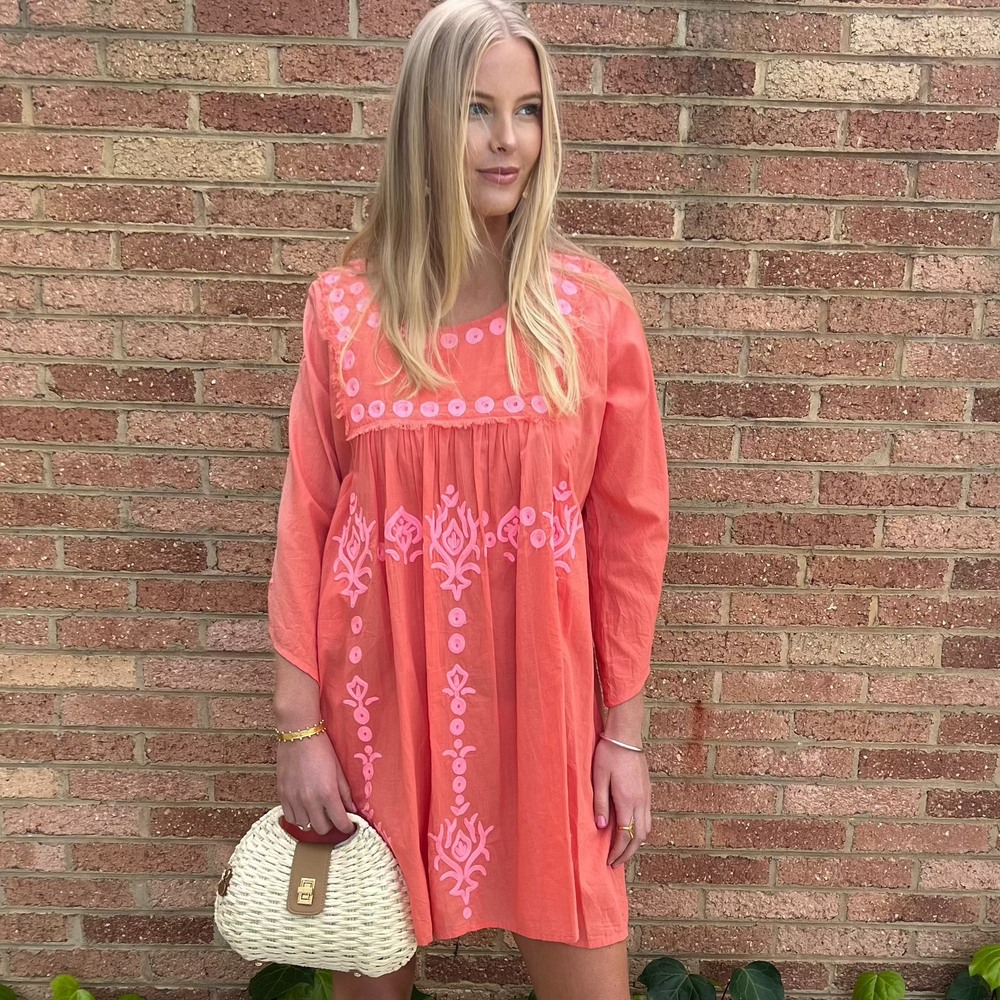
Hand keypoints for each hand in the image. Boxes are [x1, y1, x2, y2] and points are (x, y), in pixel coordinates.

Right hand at [276, 733, 356, 835]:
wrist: (298, 734)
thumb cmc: (321, 749)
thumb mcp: (338, 770)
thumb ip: (345, 793)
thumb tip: (352, 809)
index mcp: (327, 793)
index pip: (340, 823)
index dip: (347, 827)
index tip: (350, 826)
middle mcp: (309, 800)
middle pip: (322, 829)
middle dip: (331, 825)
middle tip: (334, 816)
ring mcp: (293, 799)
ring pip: (305, 826)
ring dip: (314, 822)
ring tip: (319, 812)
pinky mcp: (282, 795)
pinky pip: (290, 818)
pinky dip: (299, 818)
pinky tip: (305, 809)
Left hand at [592, 737, 650, 869]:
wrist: (626, 735)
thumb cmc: (609, 754)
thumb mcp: (598, 778)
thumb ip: (600, 803)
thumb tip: (601, 826)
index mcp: (627, 800)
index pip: (624, 835)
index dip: (617, 852)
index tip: (609, 862)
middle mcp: (641, 801)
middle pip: (639, 837)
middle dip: (627, 853)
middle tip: (615, 863)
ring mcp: (646, 796)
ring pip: (646, 828)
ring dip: (635, 842)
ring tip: (622, 850)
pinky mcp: (647, 790)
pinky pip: (647, 817)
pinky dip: (640, 830)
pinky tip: (629, 829)